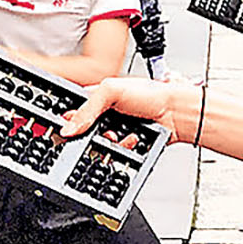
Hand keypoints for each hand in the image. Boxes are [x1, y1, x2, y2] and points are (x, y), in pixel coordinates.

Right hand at [61, 75, 175, 139]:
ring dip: (109, 141)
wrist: (176, 113)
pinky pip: (117, 151)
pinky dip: (124, 147)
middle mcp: (107, 112)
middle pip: (86, 129)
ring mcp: (118, 127)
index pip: (75, 109)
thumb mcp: (111, 92)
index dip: (69, 119)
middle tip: (101, 129)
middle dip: (92, 133)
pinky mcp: (128, 141)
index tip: (66, 128)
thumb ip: (87, 108)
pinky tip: (131, 138)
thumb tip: (68, 128)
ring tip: (118, 134)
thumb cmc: (151, 93)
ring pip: (100, 143)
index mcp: (99, 95)